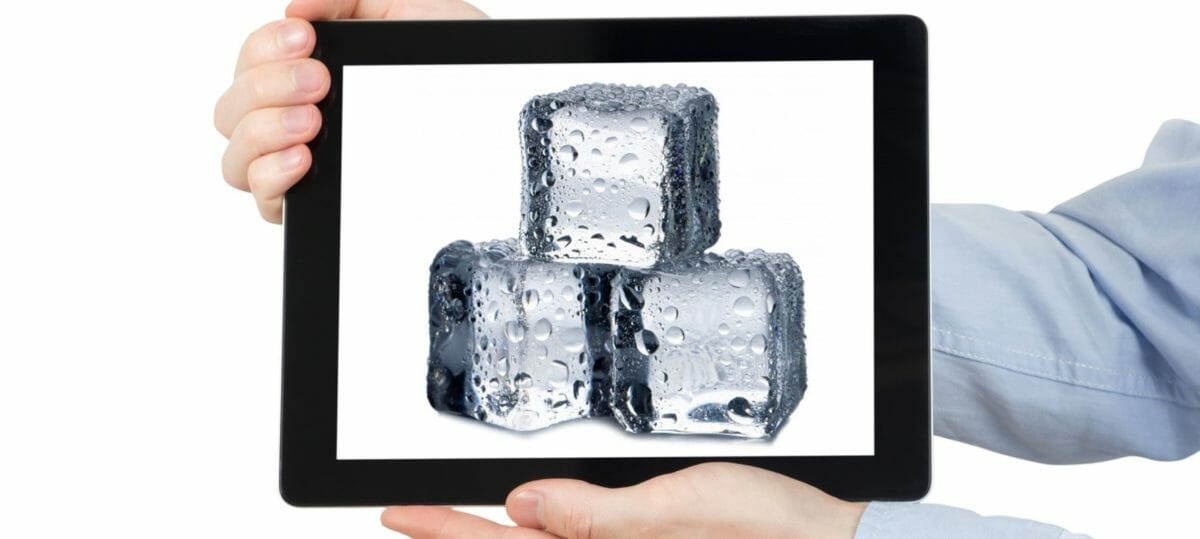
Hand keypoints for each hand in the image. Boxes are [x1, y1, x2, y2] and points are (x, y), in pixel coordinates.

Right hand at [213, 0, 485, 222]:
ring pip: (235, 159)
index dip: (262, 47)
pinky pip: (266, 203)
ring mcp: (310, 165)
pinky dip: (271, 178)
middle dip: (263, 87)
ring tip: (312, 121)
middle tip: (317, 80)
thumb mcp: (412, 10)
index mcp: (313, 69)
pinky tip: (303, 158)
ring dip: (261, 131)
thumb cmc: (468, 69)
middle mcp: (302, 119)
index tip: (304, 36)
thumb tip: (297, 6)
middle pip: (230, 111)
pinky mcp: (325, 208)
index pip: (249, 62)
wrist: (509, 113)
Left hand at [381, 462, 866, 538]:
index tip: (396, 512)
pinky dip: (551, 530)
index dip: (442, 531)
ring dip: (496, 536)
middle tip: (406, 512)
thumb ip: (598, 515)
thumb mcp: (683, 509)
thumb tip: (523, 506)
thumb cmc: (772, 531)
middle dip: (456, 536)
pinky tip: (537, 518)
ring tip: (456, 516)